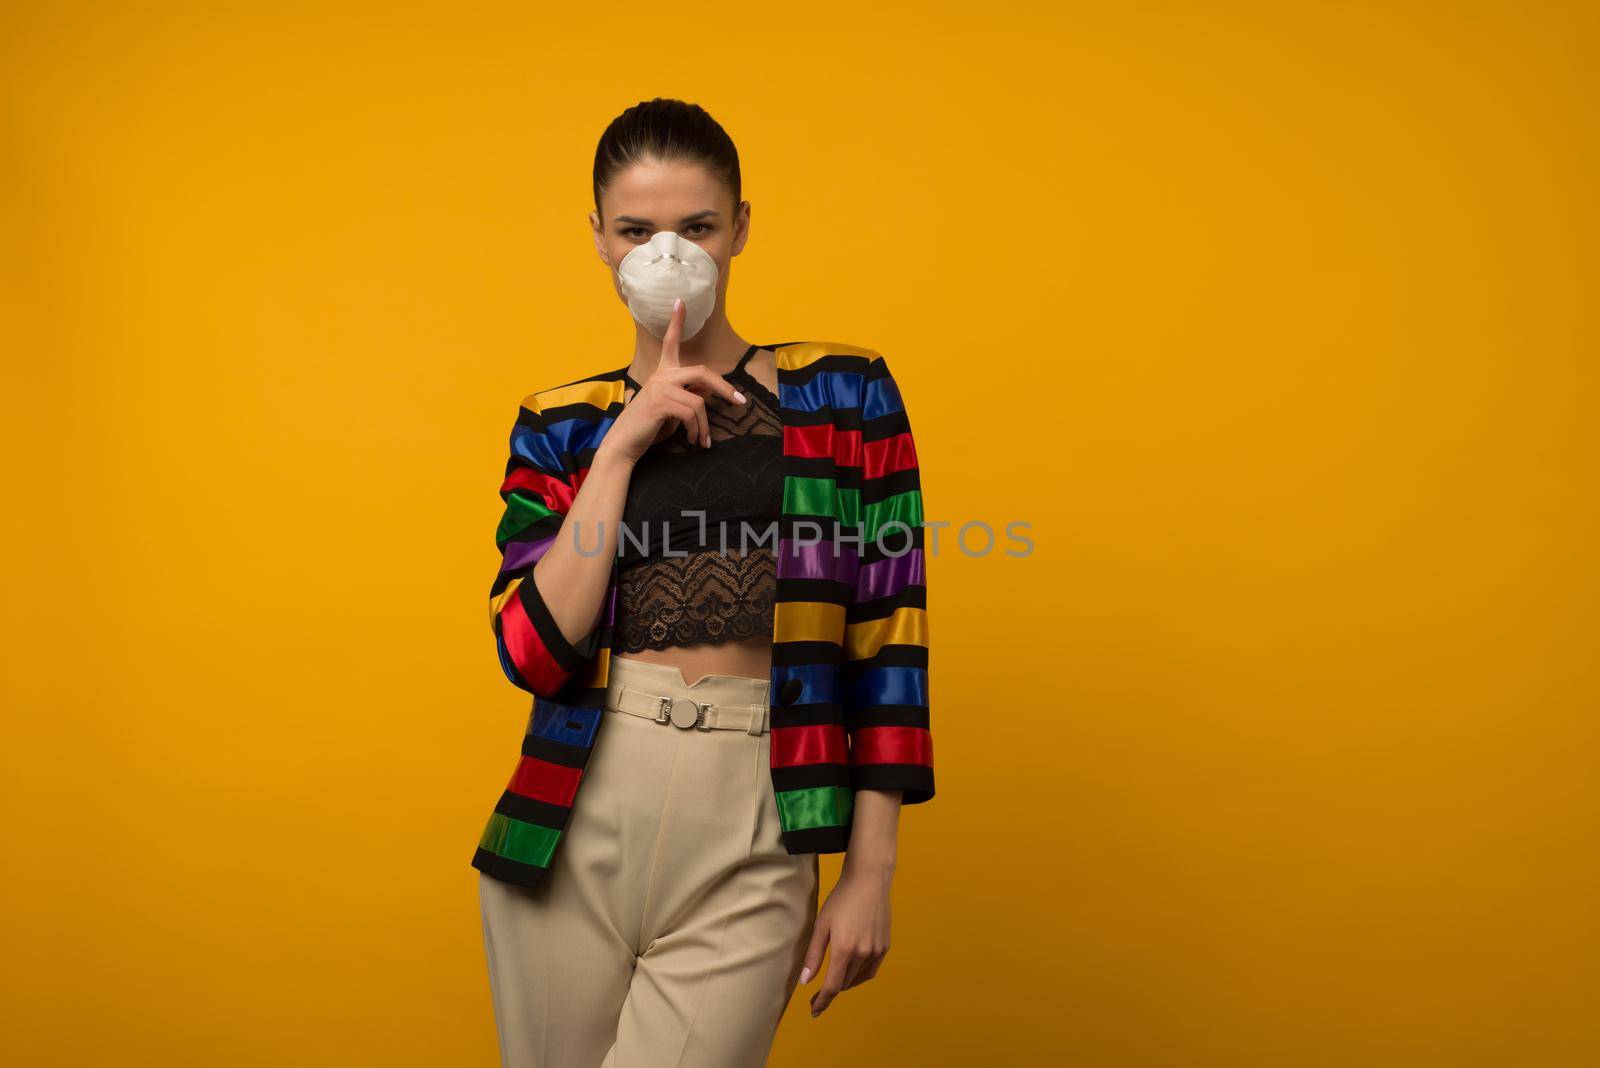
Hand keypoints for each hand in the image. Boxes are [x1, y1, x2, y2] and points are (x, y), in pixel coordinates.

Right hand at [600, 297, 746, 464]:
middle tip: (739, 402)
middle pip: (702, 373)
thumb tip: (708, 391)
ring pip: (699, 403)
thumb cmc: (649, 425)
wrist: (625, 442)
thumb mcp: (672, 407)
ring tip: (703, 440)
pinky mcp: (660, 403)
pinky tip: (695, 440)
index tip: (680, 301)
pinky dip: (697, 430)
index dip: (676, 321)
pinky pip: (691, 414)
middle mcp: (661, 376)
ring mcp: (660, 388)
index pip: (670, 342)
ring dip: (705, 425)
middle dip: (724, 388)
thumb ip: (688, 395)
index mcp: (662, 373)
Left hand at [799, 862, 893, 1016]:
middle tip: (818, 993)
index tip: (814, 1010)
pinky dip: (860, 974)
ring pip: (859, 978)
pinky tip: (852, 968)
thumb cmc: (842, 899)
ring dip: (846, 982)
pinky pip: (871, 969)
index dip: (822, 1001)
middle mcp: (863, 953)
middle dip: (832, 990)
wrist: (869, 880)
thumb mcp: (821, 925)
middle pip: (845, 983)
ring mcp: (877, 950)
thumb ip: (813, 955)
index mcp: (844, 949)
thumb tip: (805, 981)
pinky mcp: (885, 946)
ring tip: (835, 979)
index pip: (833, 986)